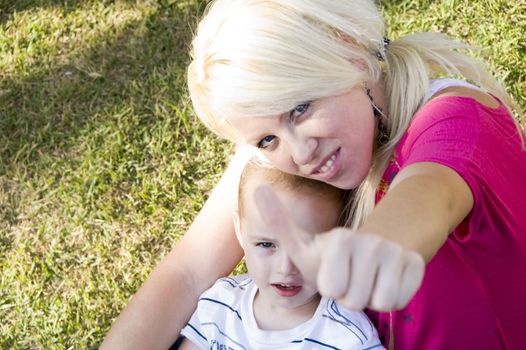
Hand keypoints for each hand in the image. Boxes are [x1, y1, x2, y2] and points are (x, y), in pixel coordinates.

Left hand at [255, 185, 424, 310]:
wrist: (371, 253)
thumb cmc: (329, 257)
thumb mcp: (303, 246)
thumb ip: (279, 223)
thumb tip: (258, 190)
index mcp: (340, 238)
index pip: (333, 289)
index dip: (330, 288)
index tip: (331, 271)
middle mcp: (370, 240)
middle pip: (355, 300)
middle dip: (350, 296)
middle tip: (349, 277)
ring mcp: (395, 251)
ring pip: (382, 301)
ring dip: (370, 298)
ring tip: (365, 279)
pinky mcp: (415, 262)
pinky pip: (401, 299)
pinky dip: (392, 297)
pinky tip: (385, 279)